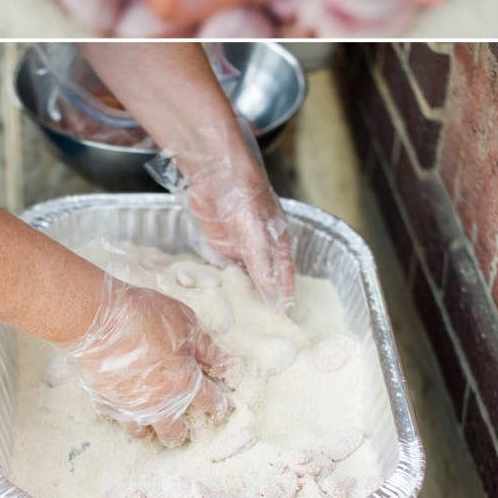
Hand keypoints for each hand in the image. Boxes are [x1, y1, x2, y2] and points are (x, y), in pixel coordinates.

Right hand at [65, 270, 231, 443]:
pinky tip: (123, 402)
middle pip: (175, 433)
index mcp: (184, 383)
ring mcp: (130, 407)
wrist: (100, 318)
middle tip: (181, 420)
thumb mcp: (185, 322)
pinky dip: (121, 412)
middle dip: (181, 428)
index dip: (217, 406)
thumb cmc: (145, 315)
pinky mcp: (106, 403)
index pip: (209, 403)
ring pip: (143, 432)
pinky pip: (116, 417)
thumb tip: (225, 362)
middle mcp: (159, 403)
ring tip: (151, 418)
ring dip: (149, 426)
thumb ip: (206, 347)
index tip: (218, 407)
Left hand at [183, 130, 293, 306]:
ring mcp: (238, 245)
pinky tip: (215, 297)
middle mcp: (259, 246)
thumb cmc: (243, 192)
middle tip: (256, 327)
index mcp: (277, 241)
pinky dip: (219, 281)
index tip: (284, 319)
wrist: (213, 169)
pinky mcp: (217, 243)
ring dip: (238, 293)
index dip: (284, 296)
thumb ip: (262, 261)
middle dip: (260, 300)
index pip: (284, 275)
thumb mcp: (254, 230)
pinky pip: (220, 268)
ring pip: (241, 276)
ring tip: (235, 320)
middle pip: (263, 279)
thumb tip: (272, 292)